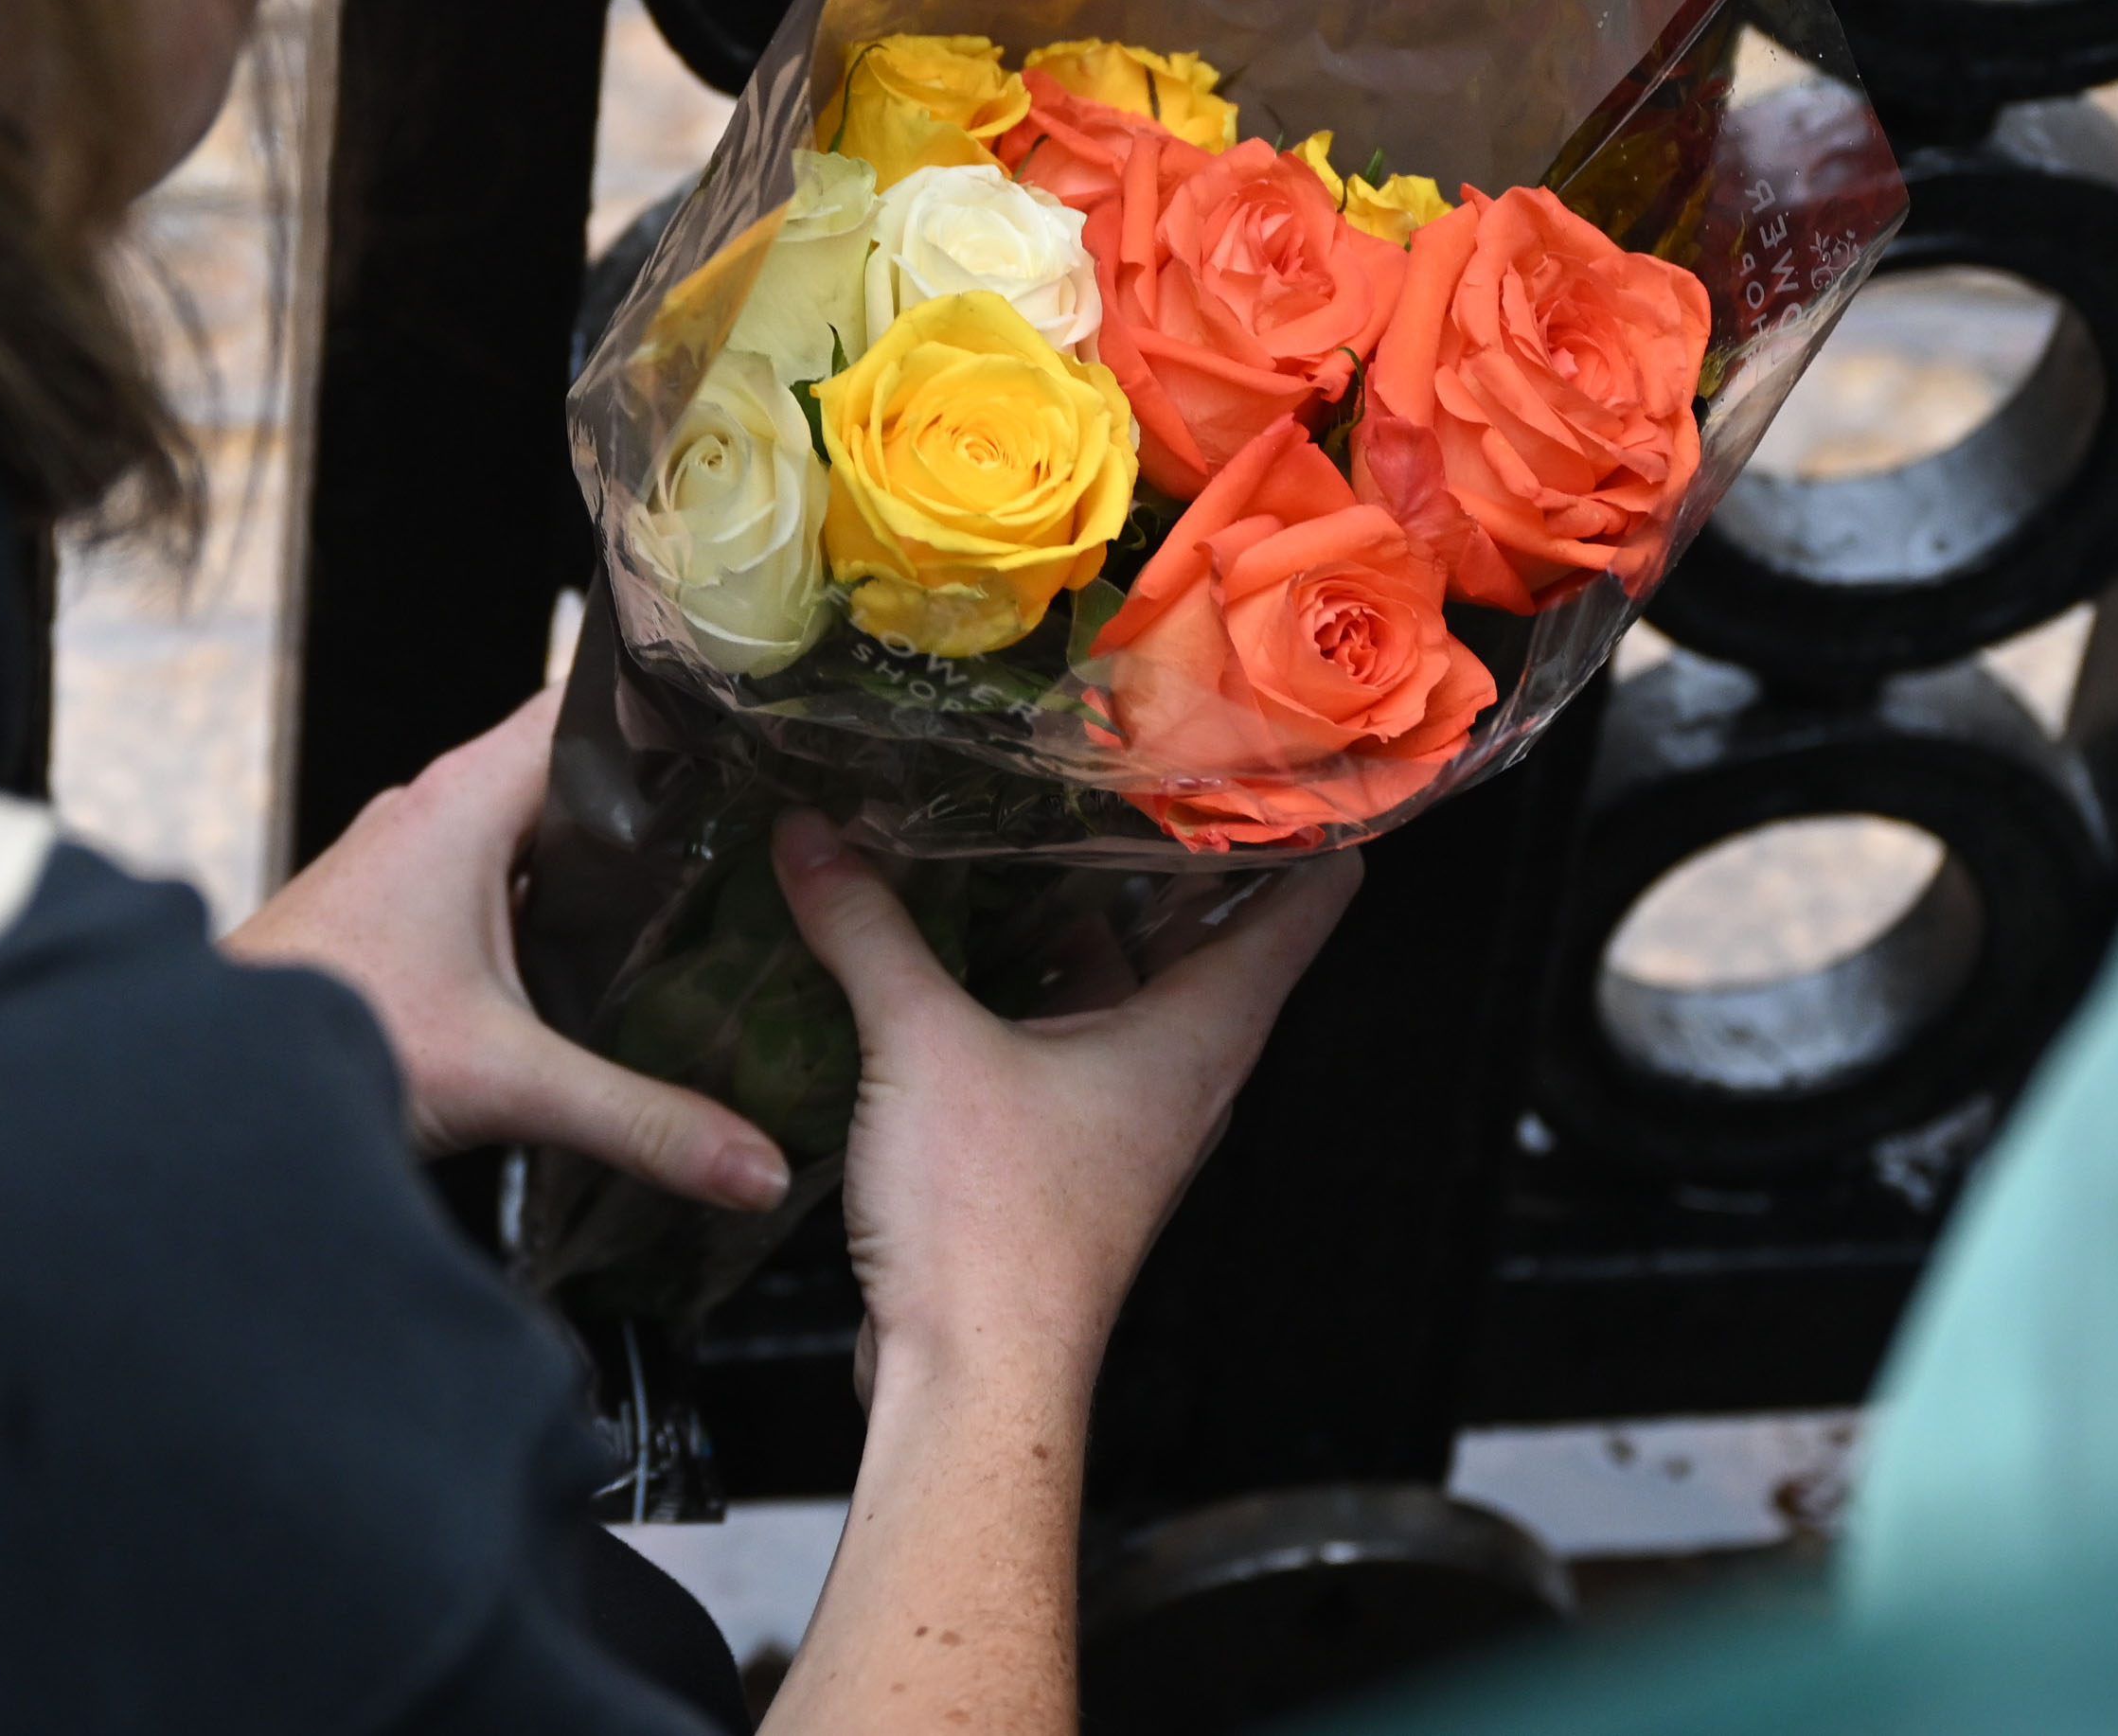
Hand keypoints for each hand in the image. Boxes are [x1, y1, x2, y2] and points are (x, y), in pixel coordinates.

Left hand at [224, 682, 792, 1211]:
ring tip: (702, 883)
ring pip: (532, 828)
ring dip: (603, 855)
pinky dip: (552, 900)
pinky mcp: (396, 910)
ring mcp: (409, 859)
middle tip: (755, 821)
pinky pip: (496, 876)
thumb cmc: (327, 1038)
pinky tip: (598, 954)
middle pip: (572, 770)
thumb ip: (642, 1120)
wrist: (210, 1085)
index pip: (588, 705)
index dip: (671, 710)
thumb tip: (753, 1164)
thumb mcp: (510, 1080)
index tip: (750, 730)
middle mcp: (433, 812)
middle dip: (659, 796)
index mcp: (463, 803)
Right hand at [771, 810, 1357, 1388]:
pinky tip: (953, 950)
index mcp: (1200, 1033)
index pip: (1305, 901)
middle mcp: (1182, 1073)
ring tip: (1017, 827)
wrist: (972, 1380)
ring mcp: (1125, 1120)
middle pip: (1207, 936)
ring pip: (1124, 990)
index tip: (1274, 737)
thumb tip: (812, 833)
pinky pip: (1061, 1043)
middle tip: (1117, 753)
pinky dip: (1025, 990)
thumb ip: (868, 928)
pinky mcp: (1064, 1159)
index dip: (1304, 817)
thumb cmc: (993, 1227)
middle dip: (1162, 851)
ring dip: (1080, 921)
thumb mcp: (922, 1045)